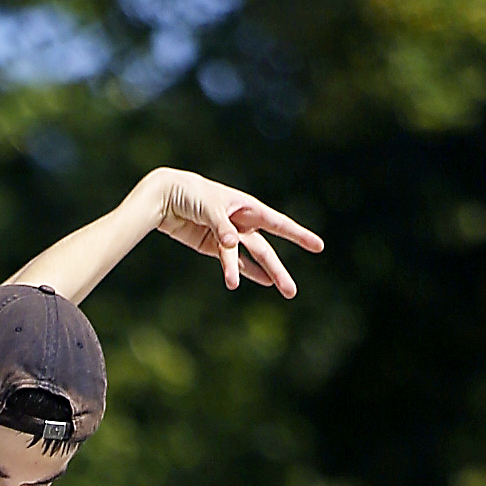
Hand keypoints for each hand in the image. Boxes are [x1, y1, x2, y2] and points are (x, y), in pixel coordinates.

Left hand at [148, 171, 322, 295]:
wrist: (166, 196)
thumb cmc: (190, 193)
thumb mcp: (208, 206)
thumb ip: (221, 226)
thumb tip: (232, 244)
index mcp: (246, 206)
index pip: (278, 223)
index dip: (298, 235)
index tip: (319, 246)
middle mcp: (241, 222)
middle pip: (265, 249)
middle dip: (278, 269)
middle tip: (291, 292)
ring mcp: (228, 236)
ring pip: (249, 258)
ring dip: (260, 275)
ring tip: (274, 291)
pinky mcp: (212, 246)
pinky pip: (230, 262)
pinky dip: (239, 272)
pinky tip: (254, 283)